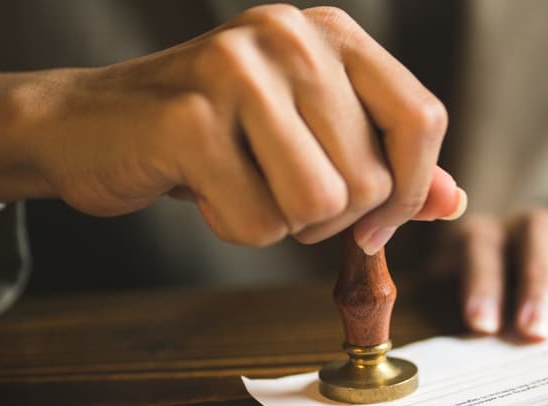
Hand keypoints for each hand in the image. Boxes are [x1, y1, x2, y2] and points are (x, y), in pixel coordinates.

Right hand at [0, 4, 464, 252]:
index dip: (408, 191)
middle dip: (331, 218)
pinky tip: (205, 190)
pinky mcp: (189, 116)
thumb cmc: (218, 138)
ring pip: (321, 203)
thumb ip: (387, 165)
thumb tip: (453, 200)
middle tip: (278, 194)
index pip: (422, 119)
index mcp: (333, 36)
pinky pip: (260, 221)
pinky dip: (237, 228)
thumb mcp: (313, 140)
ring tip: (241, 185)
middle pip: (371, 177)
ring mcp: (237, 67)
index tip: (376, 226)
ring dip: (283, 223)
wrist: (93, 126)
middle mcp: (291, 35)